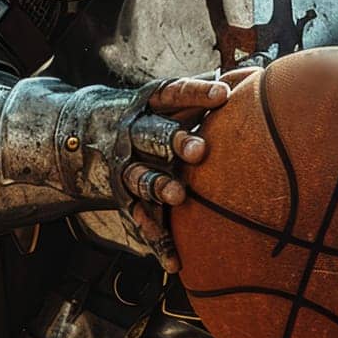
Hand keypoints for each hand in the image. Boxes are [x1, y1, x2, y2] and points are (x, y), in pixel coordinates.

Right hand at [119, 66, 260, 271]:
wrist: (82, 133)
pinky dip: (158, 241)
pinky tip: (174, 261)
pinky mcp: (123, 197)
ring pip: (141, 176)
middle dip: (174, 141)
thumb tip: (254, 76)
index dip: (198, 93)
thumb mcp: (166, 98)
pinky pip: (141, 219)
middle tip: (200, 150)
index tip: (224, 93)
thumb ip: (203, 92)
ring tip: (180, 196)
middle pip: (153, 134)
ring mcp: (126, 166)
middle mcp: (133, 132)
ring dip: (160, 186)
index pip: (174, 93)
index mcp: (148, 104)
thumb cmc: (147, 114)